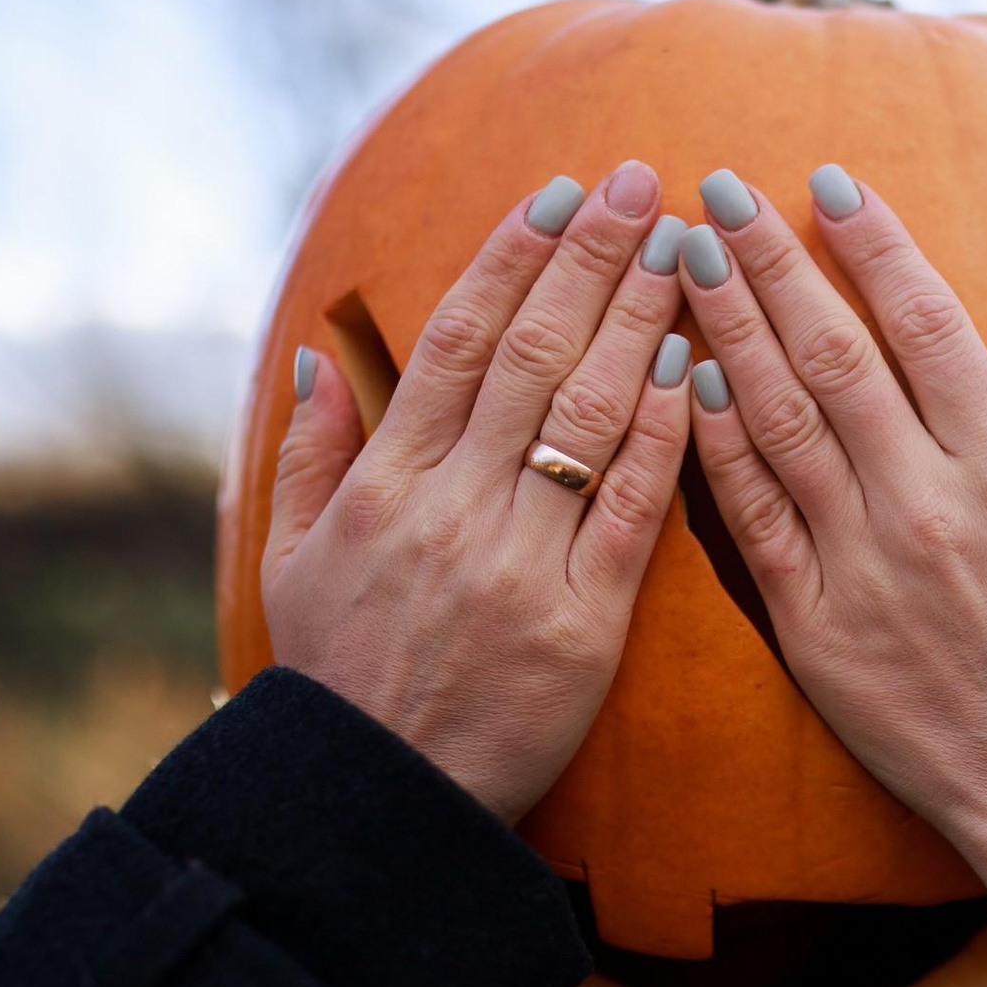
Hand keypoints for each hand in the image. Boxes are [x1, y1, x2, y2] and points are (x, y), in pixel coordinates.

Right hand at [263, 162, 693, 823]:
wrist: (384, 801)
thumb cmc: (341, 681)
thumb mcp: (291, 566)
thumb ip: (306, 458)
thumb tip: (320, 361)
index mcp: (386, 486)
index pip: (459, 343)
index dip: (511, 260)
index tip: (557, 195)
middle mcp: (454, 509)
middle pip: (534, 357)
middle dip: (591, 260)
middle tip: (642, 186)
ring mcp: (521, 564)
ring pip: (591, 416)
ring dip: (640, 321)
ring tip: (684, 251)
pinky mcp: (583, 626)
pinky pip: (633, 513)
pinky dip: (665, 438)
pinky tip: (694, 371)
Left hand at [675, 167, 986, 986]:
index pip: (927, 325)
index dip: (873, 245)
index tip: (825, 182)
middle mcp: (926, 503)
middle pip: (832, 354)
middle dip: (769, 262)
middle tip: (718, 189)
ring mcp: (861, 564)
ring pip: (777, 422)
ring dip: (724, 330)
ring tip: (679, 260)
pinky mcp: (815, 626)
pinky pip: (752, 519)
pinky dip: (716, 446)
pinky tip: (684, 381)